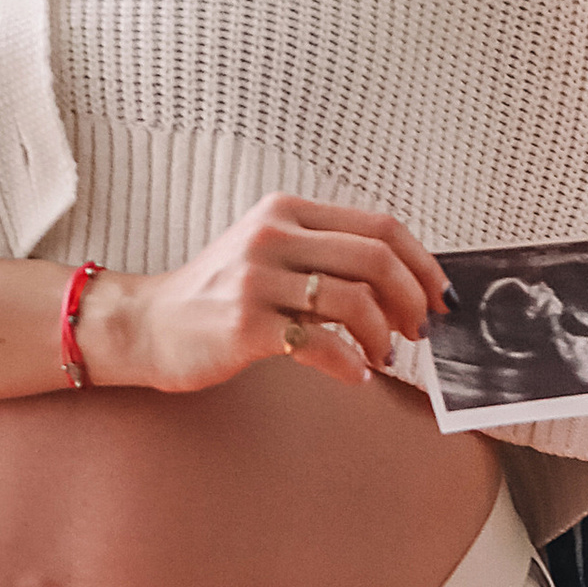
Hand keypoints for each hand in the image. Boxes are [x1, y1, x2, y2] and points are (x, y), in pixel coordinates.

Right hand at [86, 193, 446, 394]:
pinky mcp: (244, 324)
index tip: (440, 296)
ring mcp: (256, 279)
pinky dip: (350, 365)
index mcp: (286, 211)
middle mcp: (272, 235)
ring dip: (383, 337)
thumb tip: (404, 280)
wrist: (148, 324)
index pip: (380, 225)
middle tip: (419, 330)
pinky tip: (354, 375)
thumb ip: (324, 253)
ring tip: (382, 356)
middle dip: (412, 299)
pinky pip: (320, 344)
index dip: (422, 263)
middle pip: (375, 258)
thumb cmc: (218, 294)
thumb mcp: (268, 251)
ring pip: (353, 301)